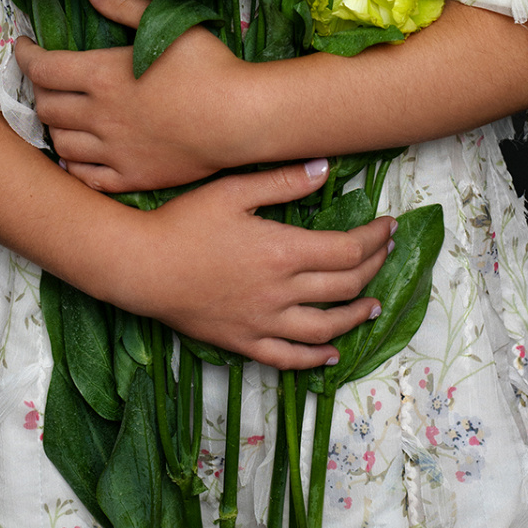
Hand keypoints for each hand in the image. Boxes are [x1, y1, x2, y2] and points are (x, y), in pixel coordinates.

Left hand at [14, 0, 260, 189]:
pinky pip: (86, 177)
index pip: (43, 67)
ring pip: (61, 143)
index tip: (22, 47)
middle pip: (46, 106)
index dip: (25, 55)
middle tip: (47, 80)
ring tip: (62, 116)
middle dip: (39, 90)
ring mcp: (113, 151)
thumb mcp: (166, 24)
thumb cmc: (208, 66)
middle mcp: (98, 116)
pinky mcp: (131, 177)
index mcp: (102, 75)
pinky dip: (73, 165)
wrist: (241, 118)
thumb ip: (123, 3)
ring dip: (54, 127)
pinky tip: (76, 155)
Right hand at [107, 156, 395, 368]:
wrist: (140, 267)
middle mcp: (280, 292)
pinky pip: (288, 358)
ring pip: (325, 326)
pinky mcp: (243, 342)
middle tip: (385, 253)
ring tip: (372, 305)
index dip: (375, 239)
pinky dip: (315, 357)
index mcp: (282, 251)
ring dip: (355, 315)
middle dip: (374, 268)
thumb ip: (283, 181)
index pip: (348, 250)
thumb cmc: (182, 222)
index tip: (388, 226)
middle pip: (344, 285)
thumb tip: (326, 170)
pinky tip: (331, 353)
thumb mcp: (232, 190)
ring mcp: (263, 322)